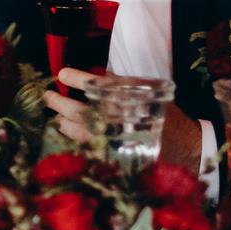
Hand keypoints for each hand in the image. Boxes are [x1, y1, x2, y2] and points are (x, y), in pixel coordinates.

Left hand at [50, 68, 206, 169]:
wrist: (182, 146)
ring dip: (62, 121)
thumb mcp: (147, 91)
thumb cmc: (165, 115)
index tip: (62, 74)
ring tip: (56, 117)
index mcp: (123, 99)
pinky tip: (69, 134)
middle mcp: (112, 119)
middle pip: (75, 109)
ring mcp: (108, 140)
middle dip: (58, 102)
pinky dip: (73, 139)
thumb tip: (101, 75)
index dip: (74, 78)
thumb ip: (122, 83)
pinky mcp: (107, 156)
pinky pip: (83, 146)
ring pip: (74, 131)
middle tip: (48, 96)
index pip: (92, 85)